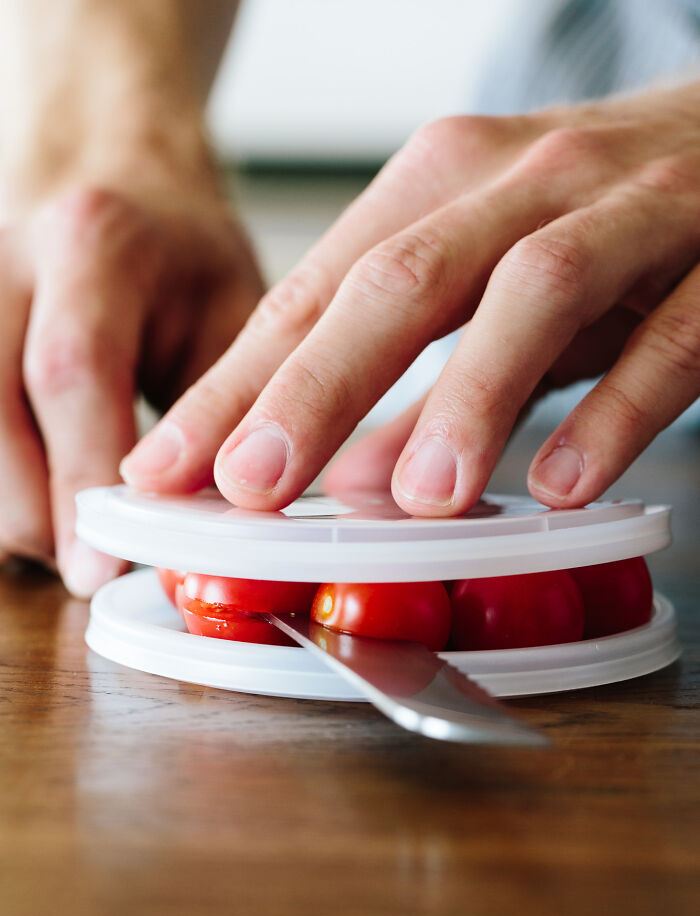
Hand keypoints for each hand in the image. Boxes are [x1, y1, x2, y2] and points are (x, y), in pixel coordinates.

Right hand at [0, 176, 262, 593]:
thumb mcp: (230, 315)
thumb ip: (219, 413)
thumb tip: (209, 525)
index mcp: (96, 241)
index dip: (79, 480)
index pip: (72, 371)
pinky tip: (31, 494)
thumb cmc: (179, 260)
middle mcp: (3, 256)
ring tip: (62, 532)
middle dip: (34, 513)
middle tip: (84, 566)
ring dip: (7, 503)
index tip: (99, 565)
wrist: (113, 184)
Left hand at [122, 81, 699, 515]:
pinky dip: (615, 408)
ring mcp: (625, 212)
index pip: (317, 290)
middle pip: (401, 279)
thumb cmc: (604, 218)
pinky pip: (668, 336)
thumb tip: (340, 479)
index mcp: (444, 184)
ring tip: (418, 499)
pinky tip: (563, 481)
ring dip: (470, 396)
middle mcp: (522, 181)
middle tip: (250, 485)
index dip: (237, 384)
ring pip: (533, 288)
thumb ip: (419, 381)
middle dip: (315, 388)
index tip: (170, 468)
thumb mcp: (491, 287)